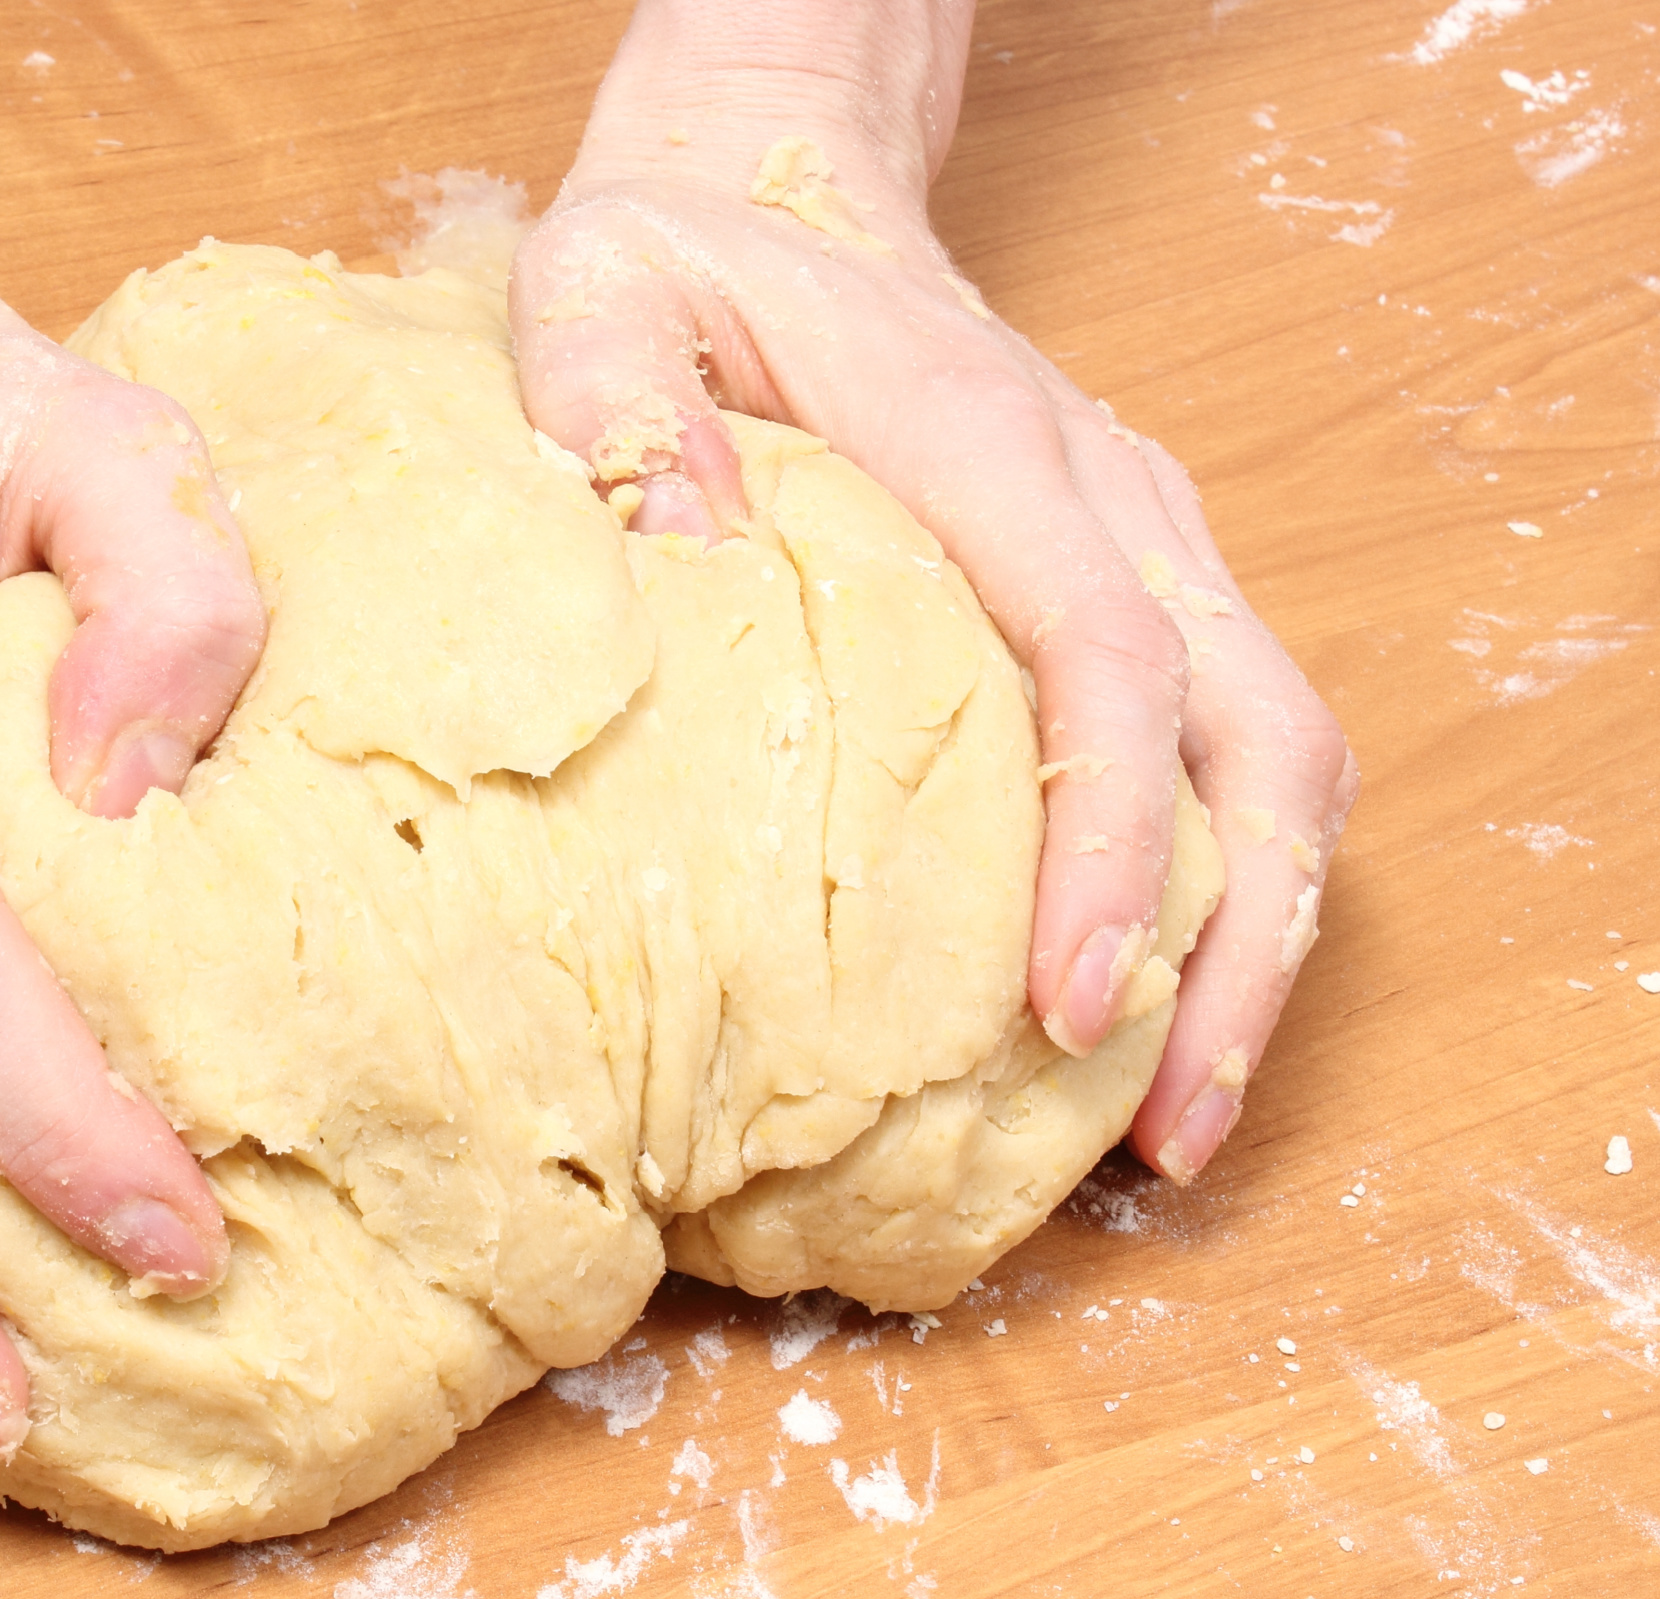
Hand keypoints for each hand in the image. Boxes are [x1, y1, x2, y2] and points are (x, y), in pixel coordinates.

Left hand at [514, 0, 1352, 1182]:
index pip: (1109, 661)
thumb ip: (618, 400)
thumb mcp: (602, 286)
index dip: (1112, 841)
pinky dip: (1213, 879)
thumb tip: (685, 560)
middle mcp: (1107, 498)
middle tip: (1167, 1134)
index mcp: (991, 447)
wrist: (784, 183)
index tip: (1067, 1004)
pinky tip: (1143, 997)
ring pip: (1277, 750)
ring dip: (1257, 936)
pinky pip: (1218, 739)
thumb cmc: (689, 253)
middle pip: (1261, 735)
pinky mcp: (1118, 576)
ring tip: (1174, 1119)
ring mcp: (1134, 536)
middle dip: (1243, 945)